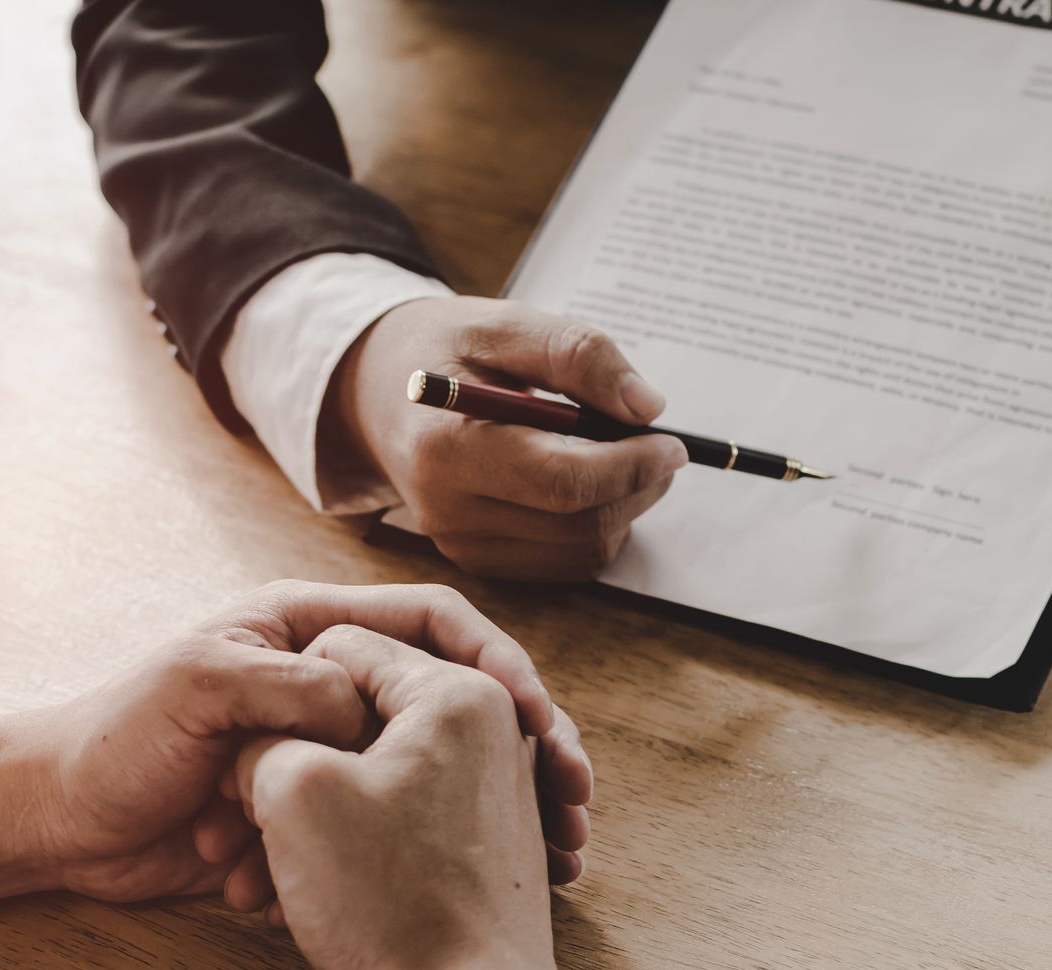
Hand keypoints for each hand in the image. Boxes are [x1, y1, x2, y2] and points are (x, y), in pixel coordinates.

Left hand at [22, 581, 592, 911]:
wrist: (57, 823)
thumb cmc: (116, 738)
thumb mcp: (204, 689)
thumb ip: (292, 684)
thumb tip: (372, 705)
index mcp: (305, 628)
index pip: (430, 621)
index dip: (496, 658)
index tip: (536, 716)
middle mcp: (324, 682)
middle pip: (448, 698)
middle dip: (514, 750)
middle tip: (567, 802)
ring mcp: (322, 750)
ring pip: (425, 771)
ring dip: (479, 811)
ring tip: (541, 856)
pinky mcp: (310, 812)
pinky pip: (381, 825)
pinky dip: (412, 854)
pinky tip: (454, 892)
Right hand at [235, 623, 682, 969]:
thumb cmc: (388, 903)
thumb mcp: (294, 794)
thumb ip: (265, 738)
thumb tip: (262, 744)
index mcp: (457, 691)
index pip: (343, 645)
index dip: (280, 696)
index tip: (252, 758)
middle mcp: (495, 727)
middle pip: (364, 710)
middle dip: (299, 764)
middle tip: (249, 823)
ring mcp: (498, 788)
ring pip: (379, 773)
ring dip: (317, 816)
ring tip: (268, 876)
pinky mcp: (490, 844)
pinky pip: (405, 818)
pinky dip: (356, 847)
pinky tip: (311, 899)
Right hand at [331, 297, 688, 581]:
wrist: (379, 392)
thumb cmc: (446, 350)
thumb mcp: (504, 324)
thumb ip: (577, 353)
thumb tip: (646, 406)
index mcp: (447, 448)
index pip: (562, 482)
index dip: (630, 465)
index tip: (672, 440)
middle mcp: (447, 510)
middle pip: (579, 523)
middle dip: (638, 486)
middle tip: (661, 445)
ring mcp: (460, 544)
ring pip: (581, 551)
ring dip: (625, 508)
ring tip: (623, 457)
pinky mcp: (477, 561)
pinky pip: (565, 564)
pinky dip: (598, 528)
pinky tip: (591, 486)